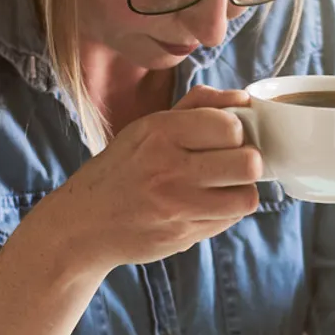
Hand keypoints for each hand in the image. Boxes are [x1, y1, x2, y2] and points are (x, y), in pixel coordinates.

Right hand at [37, 85, 263, 270]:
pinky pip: (230, 220)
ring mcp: (177, 207)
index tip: (226, 137)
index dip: (237, 130)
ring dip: (241, 190)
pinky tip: (208, 204)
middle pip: (248, 163)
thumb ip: (197, 106)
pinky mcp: (183, 236)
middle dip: (247, 160)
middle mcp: (169, 169)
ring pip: (246, 197)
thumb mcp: (148, 127)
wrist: (86, 223)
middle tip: (232, 162)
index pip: (230, 126)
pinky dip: (227, 211)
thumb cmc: (123, 169)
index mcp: (160, 132)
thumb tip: (243, 98)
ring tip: (224, 185)